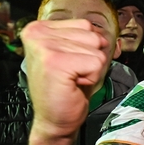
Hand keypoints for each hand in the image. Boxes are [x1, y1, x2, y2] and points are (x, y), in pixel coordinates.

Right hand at [23, 19, 111, 138]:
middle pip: (92, 35)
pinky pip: (96, 62)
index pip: (85, 25)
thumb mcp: (73, 55)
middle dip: (89, 58)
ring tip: (72, 79)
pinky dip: (92, 77)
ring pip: (96, 50)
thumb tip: (105, 35)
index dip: (86, 48)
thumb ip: (84, 38)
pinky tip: (74, 84)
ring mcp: (45, 47)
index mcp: (38, 28)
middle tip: (72, 74)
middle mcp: (37, 33)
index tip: (70, 64)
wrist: (54, 119)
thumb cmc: (65, 89)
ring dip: (91, 69)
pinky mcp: (56, 62)